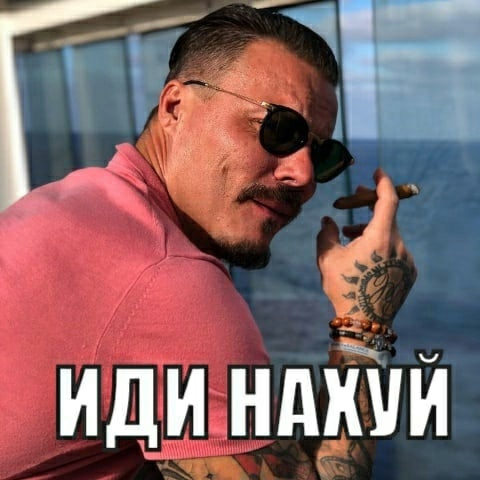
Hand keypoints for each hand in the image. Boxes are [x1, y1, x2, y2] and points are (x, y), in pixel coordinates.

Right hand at [316, 168, 416, 326]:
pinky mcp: (409, 273)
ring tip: (350, 235)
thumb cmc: (343, 288)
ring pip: (390, 235)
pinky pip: (396, 251)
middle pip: (388, 217)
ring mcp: (407, 260)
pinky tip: (365, 257)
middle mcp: (399, 246)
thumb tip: (328, 220)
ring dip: (372, 230)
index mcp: (381, 238)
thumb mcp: (327, 258)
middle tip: (354, 200)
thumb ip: (326, 234)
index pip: (388, 200)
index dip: (383, 183)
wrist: (364, 321)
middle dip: (370, 206)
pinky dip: (381, 246)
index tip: (378, 172)